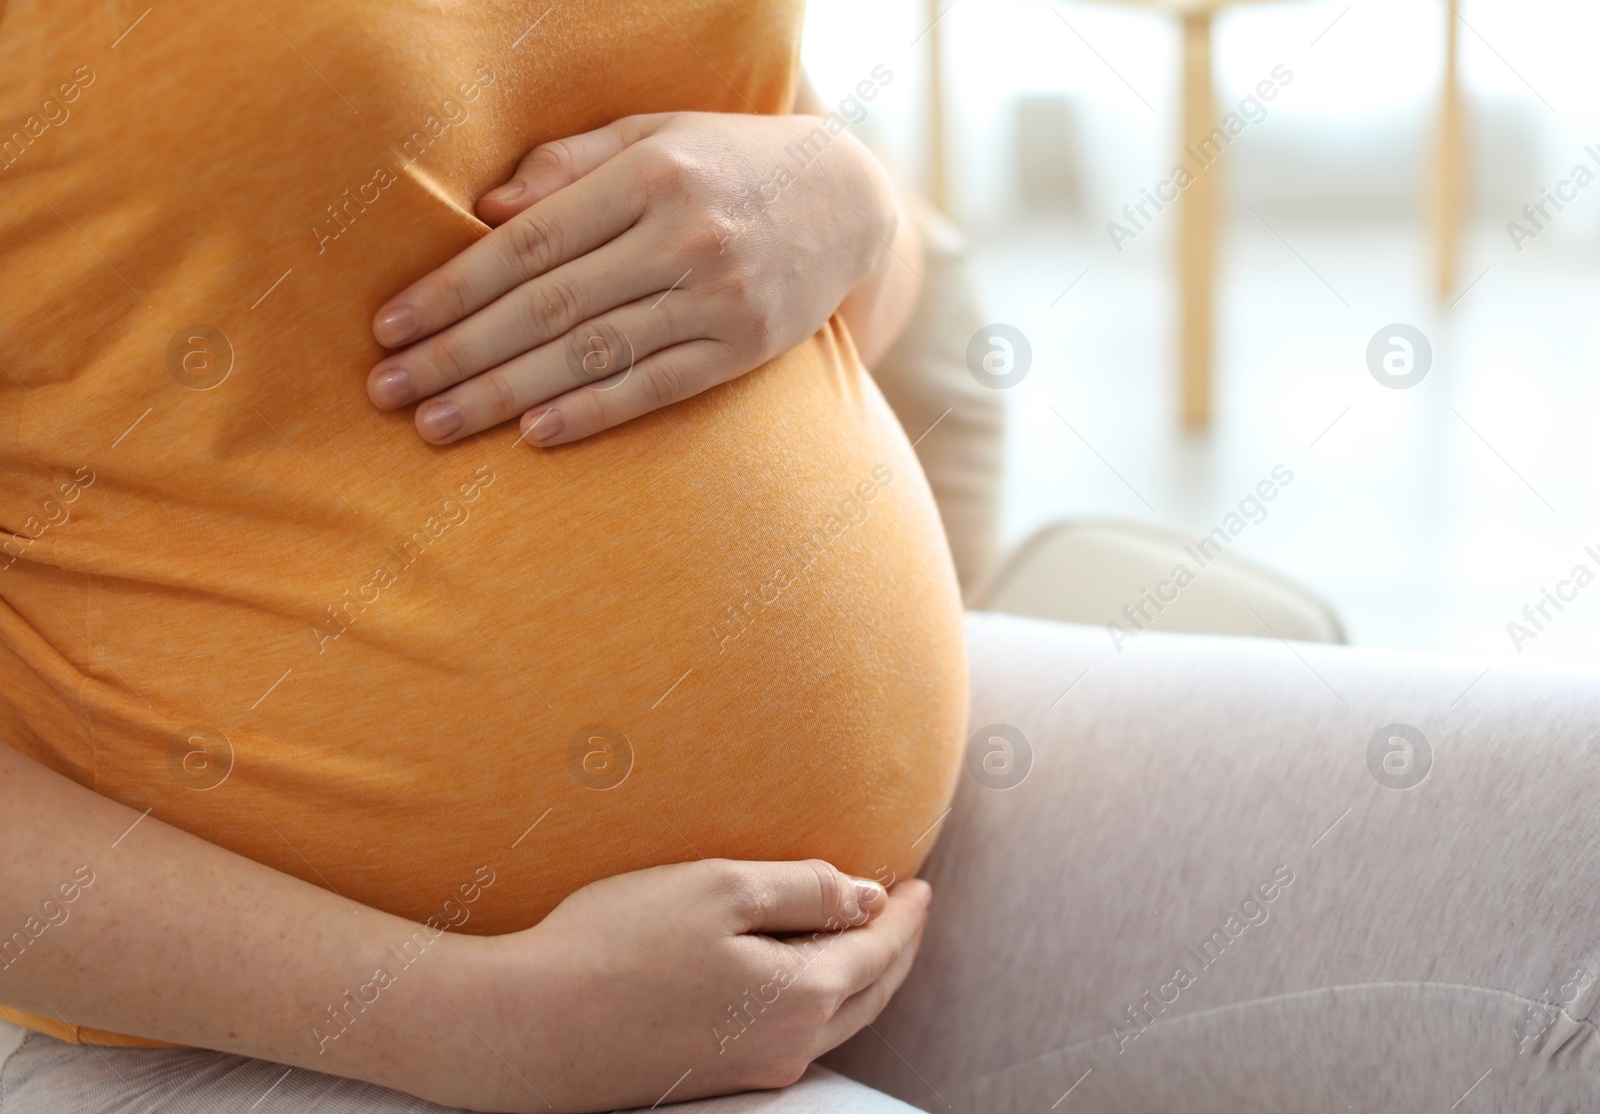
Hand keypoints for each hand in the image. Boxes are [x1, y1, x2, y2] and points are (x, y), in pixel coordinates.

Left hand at [366, 111, 897, 446]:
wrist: (850, 199)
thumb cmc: (730, 161)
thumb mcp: (655, 134)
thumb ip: (570, 164)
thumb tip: (485, 210)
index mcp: (648, 174)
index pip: (528, 242)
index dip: (452, 288)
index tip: (389, 327)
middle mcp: (682, 236)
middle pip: (547, 307)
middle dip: (458, 353)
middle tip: (387, 392)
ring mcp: (718, 297)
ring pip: (592, 355)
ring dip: (505, 396)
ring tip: (435, 427)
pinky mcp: (745, 348)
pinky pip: (656, 387)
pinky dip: (593, 412)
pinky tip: (533, 435)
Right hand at [432, 859, 928, 1112]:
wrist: (528, 1026)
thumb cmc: (618, 944)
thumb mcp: (721, 888)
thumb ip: (804, 890)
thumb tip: (869, 897)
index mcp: (801, 998)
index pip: (880, 949)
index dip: (905, 912)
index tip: (921, 881)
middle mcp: (787, 1047)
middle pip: (870, 993)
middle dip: (896, 948)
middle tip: (908, 908)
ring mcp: (749, 1069)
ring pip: (835, 1020)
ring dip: (862, 976)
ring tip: (867, 936)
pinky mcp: (711, 1074)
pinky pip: (794, 1034)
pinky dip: (820, 998)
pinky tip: (800, 974)